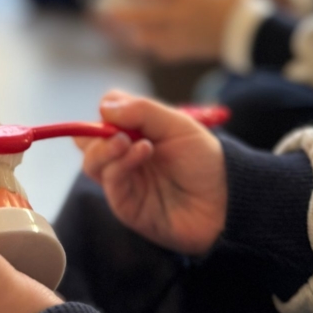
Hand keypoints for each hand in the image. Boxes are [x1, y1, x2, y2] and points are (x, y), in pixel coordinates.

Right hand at [76, 90, 226, 253]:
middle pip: (86, 140)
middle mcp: (123, 155)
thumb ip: (141, 110)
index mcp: (135, 132)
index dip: (106, 110)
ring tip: (127, 142)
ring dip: (104, 148)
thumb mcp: (177, 124)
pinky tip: (142, 152)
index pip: (104, 115)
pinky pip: (109, 181)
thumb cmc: (205, 161)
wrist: (226, 203)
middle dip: (92, 131)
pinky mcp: (125, 204)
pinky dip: (120, 163)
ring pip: (91, 162)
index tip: (117, 111)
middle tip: (115, 130)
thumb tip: (104, 108)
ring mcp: (123, 180)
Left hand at [105, 0, 247, 60]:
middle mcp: (182, 17)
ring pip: (152, 38)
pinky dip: (158, 48)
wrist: (252, 34)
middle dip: (125, 14)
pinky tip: (151, 45)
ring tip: (129, 32)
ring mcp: (184, 36)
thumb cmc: (239, 1)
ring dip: (138, 35)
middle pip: (146, 17)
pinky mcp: (189, 51)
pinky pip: (166, 51)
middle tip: (108, 12)